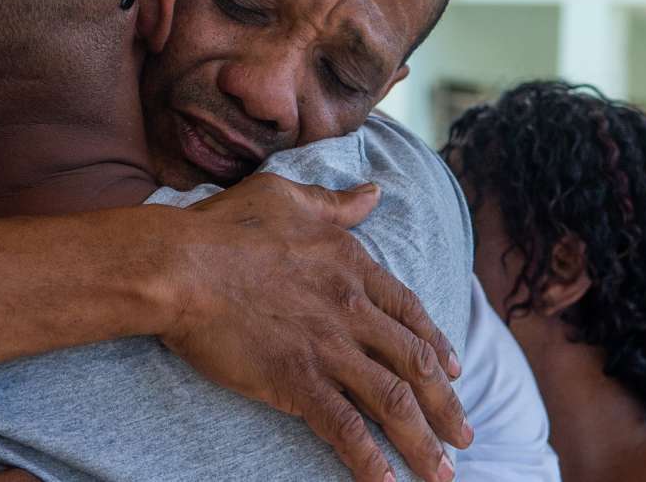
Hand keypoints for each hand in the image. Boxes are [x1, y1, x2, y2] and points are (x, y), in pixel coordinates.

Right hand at [162, 173, 469, 481]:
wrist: (181, 265)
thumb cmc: (225, 227)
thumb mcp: (287, 196)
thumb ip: (335, 203)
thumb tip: (375, 193)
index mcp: (351, 265)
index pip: (408, 311)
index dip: (436, 345)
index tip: (453, 371)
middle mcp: (351, 309)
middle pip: (414, 363)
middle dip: (446, 406)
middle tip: (463, 436)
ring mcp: (327, 348)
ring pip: (394, 401)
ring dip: (422, 442)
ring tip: (442, 472)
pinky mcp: (297, 381)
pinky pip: (346, 428)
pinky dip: (370, 460)